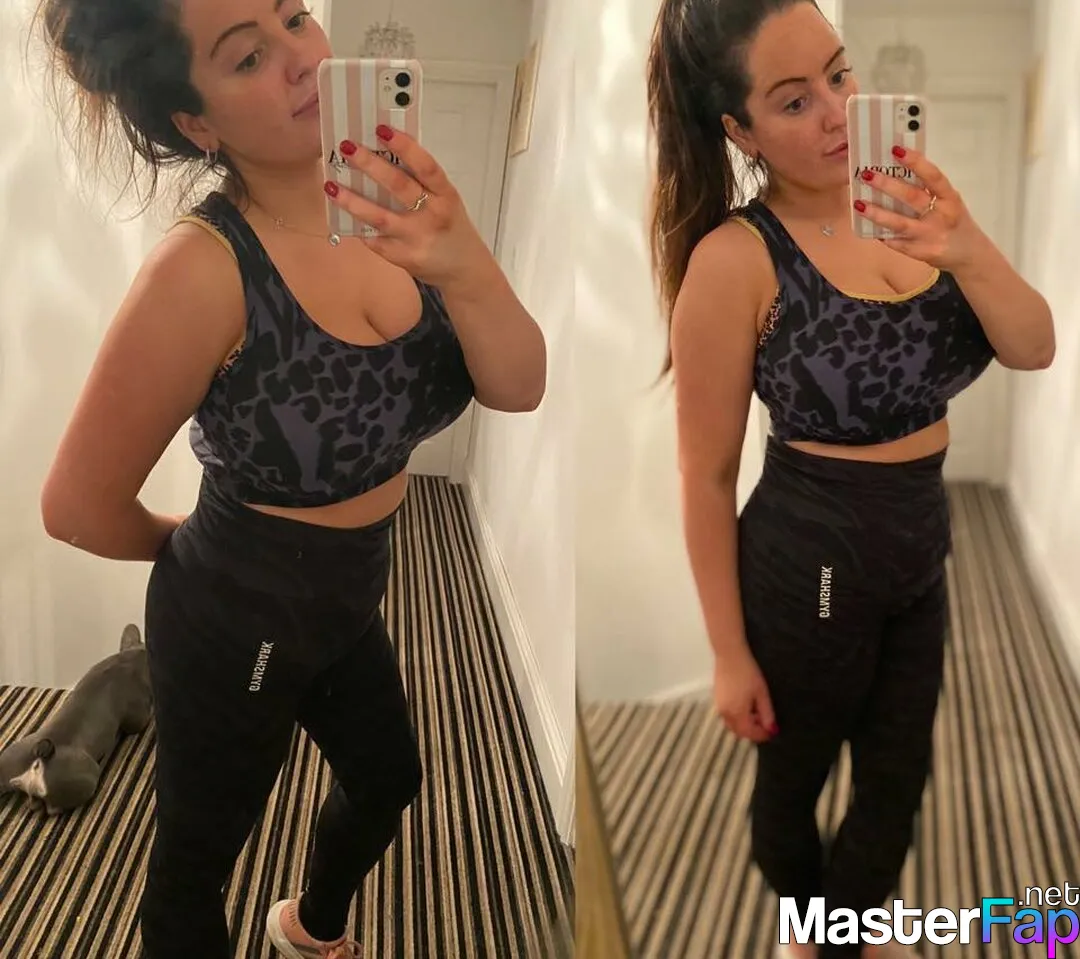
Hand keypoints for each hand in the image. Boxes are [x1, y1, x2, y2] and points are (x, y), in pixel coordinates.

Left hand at [325, 125, 492, 288]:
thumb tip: (387, 149)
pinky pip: (374, 239)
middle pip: (399, 186)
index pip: (426, 166)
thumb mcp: (445, 199)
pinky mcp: (403, 257)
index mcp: (446, 195)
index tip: (382, 129)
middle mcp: (433, 215)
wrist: (463, 269)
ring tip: (330, 186)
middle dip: (370, 164)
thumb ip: (423, 180)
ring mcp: (416, 239)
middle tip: (347, 147)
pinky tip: (342, 213)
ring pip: (379, 217)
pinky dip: (357, 225)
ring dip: (352, 200)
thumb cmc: (450, 225)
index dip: (405, 146)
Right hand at [713, 648, 777, 742]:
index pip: (749, 732)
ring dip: (744, 724)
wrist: (730, 655)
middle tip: (765, 723)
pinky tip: (746, 705)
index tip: (771, 732)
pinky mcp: (717, 698)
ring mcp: (719, 706)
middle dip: (752, 731)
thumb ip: (767, 713)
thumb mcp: (761, 693)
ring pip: (732, 724)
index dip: (761, 735)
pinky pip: (727, 715)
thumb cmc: (748, 672)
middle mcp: (725, 713)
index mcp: (737, 713)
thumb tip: (770, 728)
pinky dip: (738, 716)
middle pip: (739, 731)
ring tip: (757, 713)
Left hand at [853, 145, 984, 271]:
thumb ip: (929, 189)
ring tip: (858, 204)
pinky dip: (880, 233)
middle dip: (887, 185)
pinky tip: (866, 226)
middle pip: (912, 197)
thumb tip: (898, 169)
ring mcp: (928, 235)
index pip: (933, 176)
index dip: (915, 162)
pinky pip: (894, 241)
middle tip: (867, 174)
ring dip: (876, 213)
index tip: (896, 150)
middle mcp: (941, 215)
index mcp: (950, 198)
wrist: (968, 254)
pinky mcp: (918, 251)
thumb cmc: (953, 220)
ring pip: (899, 223)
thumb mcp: (948, 201)